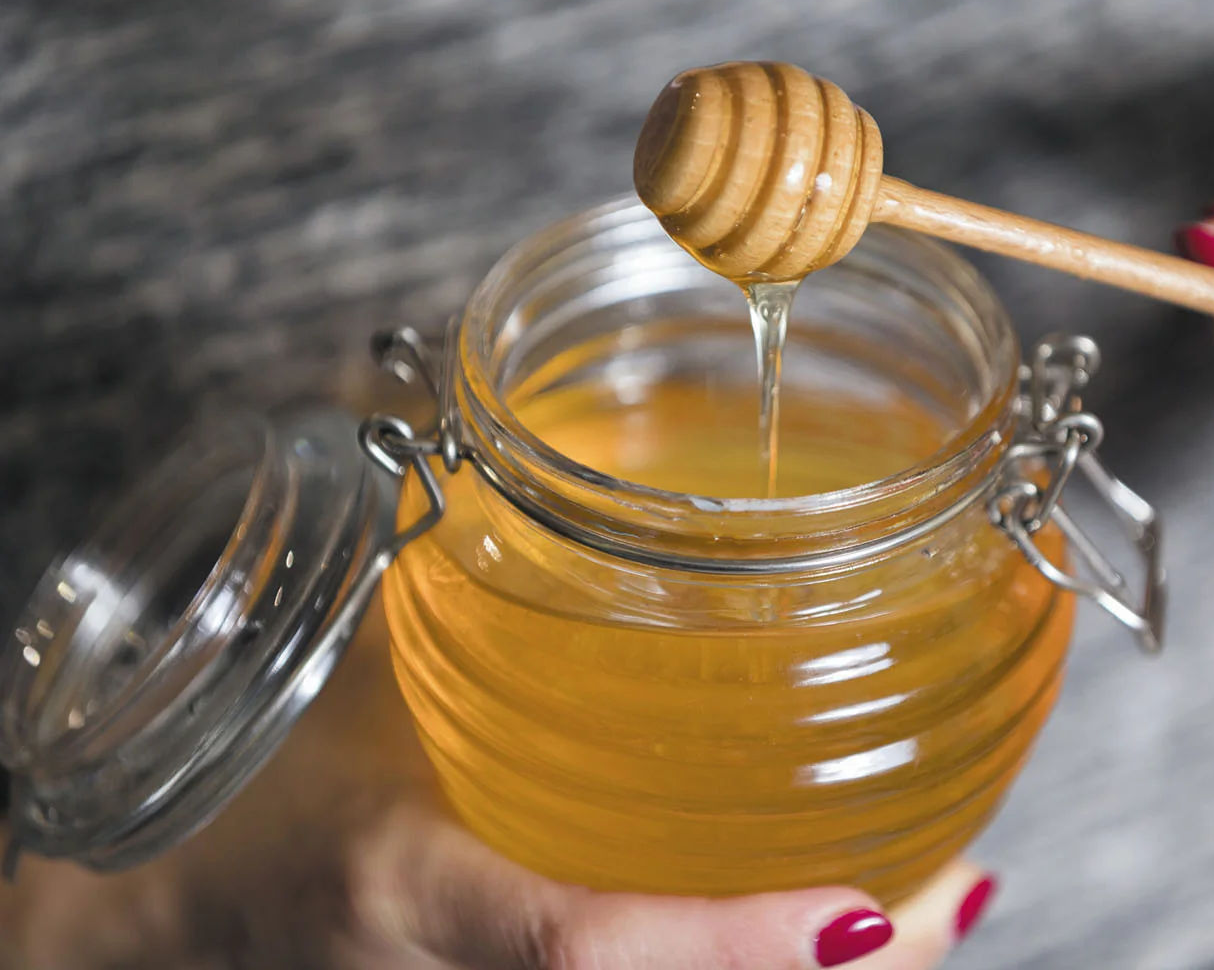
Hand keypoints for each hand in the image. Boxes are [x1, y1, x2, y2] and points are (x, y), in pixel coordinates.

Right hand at [3, 613, 997, 969]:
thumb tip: (440, 400)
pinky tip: (823, 921)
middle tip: (956, 890)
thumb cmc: (241, 807)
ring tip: (933, 903)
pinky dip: (754, 960)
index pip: (574, 943)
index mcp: (410, 887)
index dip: (728, 941)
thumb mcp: (335, 687)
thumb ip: (412, 556)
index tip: (869, 914)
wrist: (157, 939)